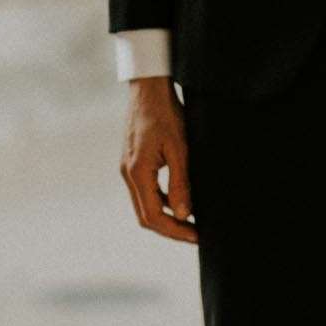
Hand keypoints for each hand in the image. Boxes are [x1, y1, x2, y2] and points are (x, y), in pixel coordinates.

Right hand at [120, 76, 197, 242]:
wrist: (148, 88)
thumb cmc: (166, 114)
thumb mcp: (180, 148)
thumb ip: (181, 182)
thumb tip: (184, 215)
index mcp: (137, 172)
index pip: (153, 216)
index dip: (175, 231)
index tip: (197, 236)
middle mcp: (128, 174)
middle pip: (146, 216)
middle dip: (172, 229)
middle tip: (197, 235)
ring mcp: (128, 169)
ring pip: (145, 205)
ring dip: (167, 218)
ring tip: (193, 222)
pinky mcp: (133, 163)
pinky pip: (146, 192)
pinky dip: (162, 202)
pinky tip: (181, 202)